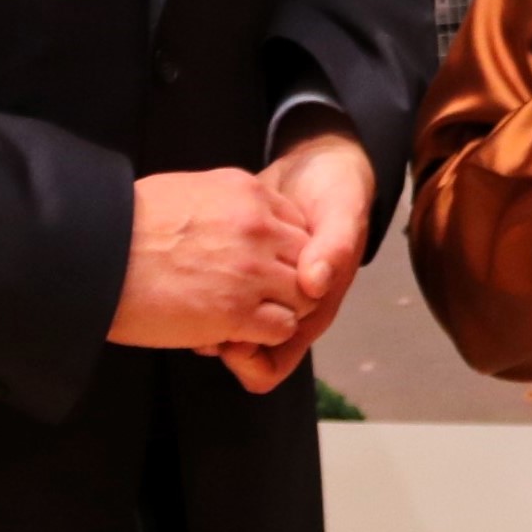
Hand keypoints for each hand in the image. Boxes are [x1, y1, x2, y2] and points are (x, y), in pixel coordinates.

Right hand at [112, 167, 311, 354]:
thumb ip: (220, 202)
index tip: (260, 266)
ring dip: (279, 310)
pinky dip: (265, 336)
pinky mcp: (238, 311)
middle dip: (287, 281)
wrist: (90, 257)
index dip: (282, 250)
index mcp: (246, 191)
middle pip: (306, 257)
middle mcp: (258, 226)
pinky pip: (282, 327)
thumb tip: (224, 215)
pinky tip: (235, 333)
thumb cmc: (123, 227)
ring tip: (247, 319)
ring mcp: (252, 269)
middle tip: (259, 299)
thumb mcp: (183, 192)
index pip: (295, 223)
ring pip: (302, 295)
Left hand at [215, 115, 376, 395]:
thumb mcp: (344, 213)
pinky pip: (212, 300)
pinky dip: (198, 290)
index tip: (227, 336)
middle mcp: (282, 309)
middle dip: (215, 340)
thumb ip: (334, 248)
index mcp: (309, 310)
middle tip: (193, 312)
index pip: (268, 368)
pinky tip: (191, 263)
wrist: (318, 163)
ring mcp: (260, 291)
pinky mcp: (240, 270)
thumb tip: (314, 285)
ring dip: (200, 317)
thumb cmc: (338, 192)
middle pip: (238, 356)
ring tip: (187, 287)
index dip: (245, 360)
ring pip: (220, 330)